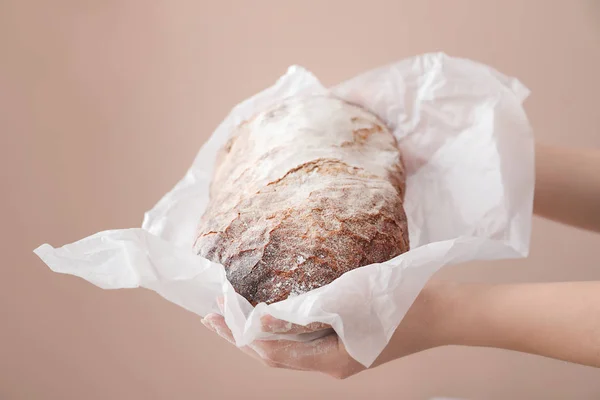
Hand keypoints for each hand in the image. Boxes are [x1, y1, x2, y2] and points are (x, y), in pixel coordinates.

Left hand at [201, 280, 445, 378]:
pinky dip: (282, 328)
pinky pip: (305, 341)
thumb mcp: (349, 301)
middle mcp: (331, 365)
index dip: (239, 334)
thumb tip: (262, 318)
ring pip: (288, 349)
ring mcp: (340, 356)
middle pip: (274, 355)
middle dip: (240, 336)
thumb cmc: (400, 302)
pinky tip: (273, 312)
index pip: (270, 353)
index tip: (215, 312)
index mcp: (330, 361)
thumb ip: (304, 311)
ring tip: (233, 314)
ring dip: (258, 332)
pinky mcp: (348, 344)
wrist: (443, 312)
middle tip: (210, 316)